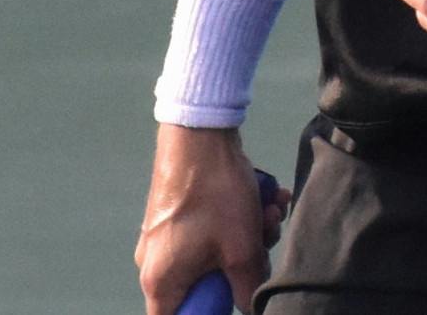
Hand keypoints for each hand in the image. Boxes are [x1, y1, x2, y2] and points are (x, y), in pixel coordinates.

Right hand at [135, 125, 289, 314]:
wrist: (200, 130)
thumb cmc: (214, 193)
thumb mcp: (241, 248)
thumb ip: (246, 288)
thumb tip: (250, 307)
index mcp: (160, 281)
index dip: (207, 312)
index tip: (232, 294)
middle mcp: (154, 262)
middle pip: (204, 284)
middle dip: (245, 263)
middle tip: (268, 237)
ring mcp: (163, 235)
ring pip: (213, 252)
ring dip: (249, 234)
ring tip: (272, 209)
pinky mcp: (176, 213)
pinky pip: (208, 229)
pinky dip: (237, 218)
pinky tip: (265, 197)